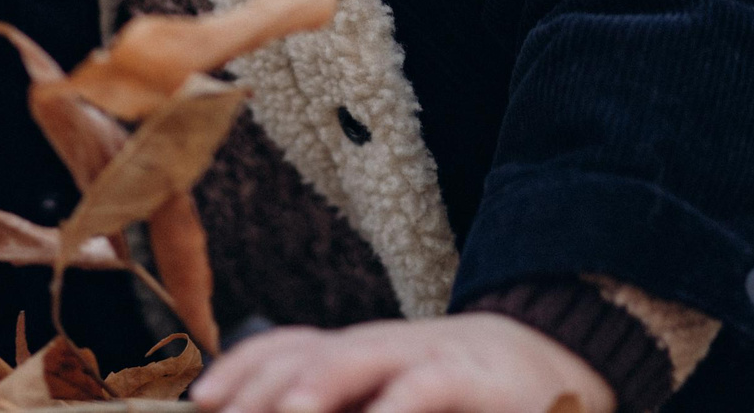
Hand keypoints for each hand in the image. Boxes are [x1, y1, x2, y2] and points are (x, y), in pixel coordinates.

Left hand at [191, 313, 613, 412]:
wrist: (549, 358)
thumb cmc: (454, 391)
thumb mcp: (390, 393)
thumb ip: (341, 399)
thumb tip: (279, 408)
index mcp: (356, 353)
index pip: (285, 348)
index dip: (240, 369)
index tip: (203, 401)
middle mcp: (379, 347)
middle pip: (307, 355)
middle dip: (262, 389)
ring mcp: (422, 357)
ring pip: (358, 360)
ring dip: (317, 386)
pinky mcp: (467, 378)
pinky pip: (425, 388)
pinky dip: (398, 405)